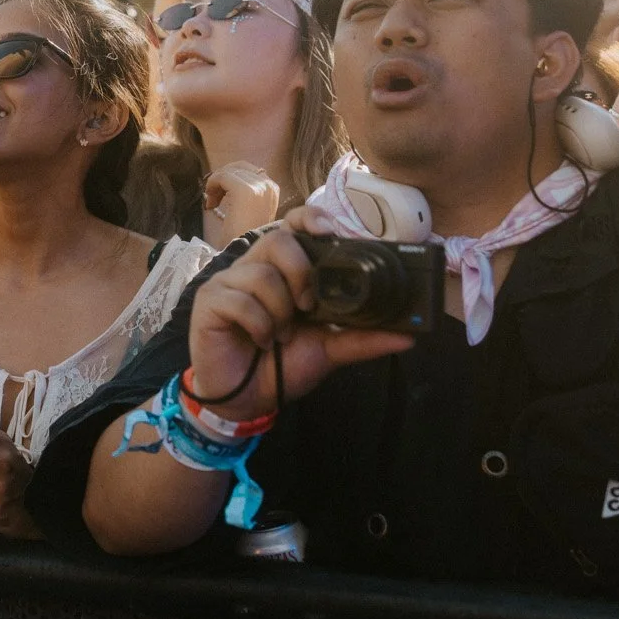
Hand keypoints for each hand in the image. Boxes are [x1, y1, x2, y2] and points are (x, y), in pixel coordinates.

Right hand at [186, 208, 416, 420]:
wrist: (245, 401)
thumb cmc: (281, 367)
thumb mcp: (329, 351)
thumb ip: (362, 339)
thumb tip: (408, 336)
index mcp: (283, 271)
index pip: (292, 226)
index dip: (309, 218)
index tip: (330, 230)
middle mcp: (254, 268)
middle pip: (277, 239)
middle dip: (301, 272)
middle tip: (308, 307)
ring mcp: (229, 282)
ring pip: (262, 273)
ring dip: (279, 312)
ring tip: (280, 336)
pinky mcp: (210, 301)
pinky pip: (240, 300)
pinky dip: (259, 326)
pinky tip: (261, 342)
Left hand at [202, 161, 280, 246]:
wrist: (246, 257)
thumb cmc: (243, 237)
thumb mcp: (247, 209)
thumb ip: (243, 190)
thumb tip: (225, 173)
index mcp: (272, 188)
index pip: (248, 169)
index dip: (230, 177)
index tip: (220, 196)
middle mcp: (269, 185)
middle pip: (239, 166)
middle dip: (222, 178)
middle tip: (213, 198)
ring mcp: (259, 187)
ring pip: (229, 171)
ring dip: (215, 184)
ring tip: (212, 204)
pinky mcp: (246, 191)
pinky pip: (223, 176)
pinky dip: (212, 186)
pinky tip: (210, 205)